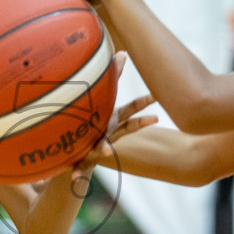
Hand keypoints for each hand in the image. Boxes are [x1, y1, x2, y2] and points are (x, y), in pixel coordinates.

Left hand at [67, 54, 156, 177]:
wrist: (78, 154)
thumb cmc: (93, 125)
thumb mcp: (102, 101)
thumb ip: (112, 78)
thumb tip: (123, 52)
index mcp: (113, 120)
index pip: (132, 109)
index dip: (144, 102)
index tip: (157, 96)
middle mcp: (110, 134)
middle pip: (127, 127)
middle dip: (140, 123)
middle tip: (155, 119)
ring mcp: (97, 147)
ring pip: (103, 148)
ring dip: (106, 150)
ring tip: (108, 152)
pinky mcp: (83, 160)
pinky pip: (79, 167)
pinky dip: (78, 174)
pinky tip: (76, 181)